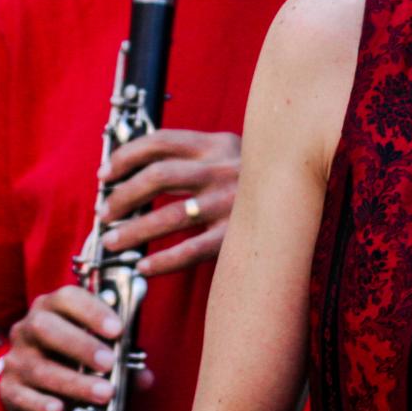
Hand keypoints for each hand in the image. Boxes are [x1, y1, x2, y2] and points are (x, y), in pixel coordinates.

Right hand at [0, 285, 157, 410]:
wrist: (30, 390)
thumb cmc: (70, 361)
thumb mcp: (94, 354)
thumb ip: (121, 361)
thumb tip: (145, 378)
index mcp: (51, 309)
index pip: (66, 298)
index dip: (92, 311)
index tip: (118, 329)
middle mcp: (28, 329)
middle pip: (45, 327)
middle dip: (80, 344)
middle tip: (109, 363)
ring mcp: (16, 359)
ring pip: (40, 368)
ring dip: (75, 381)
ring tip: (104, 393)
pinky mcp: (9, 390)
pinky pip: (23, 396)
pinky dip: (42, 404)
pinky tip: (60, 410)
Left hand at [97, 128, 240, 275]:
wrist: (308, 194)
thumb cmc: (254, 178)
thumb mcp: (229, 153)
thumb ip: (193, 156)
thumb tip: (135, 171)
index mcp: (216, 144)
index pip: (159, 142)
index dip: (125, 156)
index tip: (104, 174)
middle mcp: (222, 170)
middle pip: (157, 178)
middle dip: (122, 196)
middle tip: (104, 213)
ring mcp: (231, 204)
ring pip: (169, 216)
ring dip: (134, 231)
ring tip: (113, 242)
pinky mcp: (238, 237)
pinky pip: (192, 251)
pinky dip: (163, 261)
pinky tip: (144, 268)